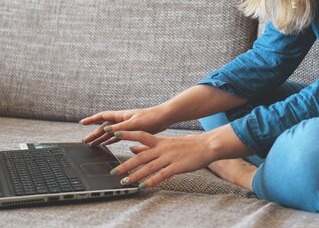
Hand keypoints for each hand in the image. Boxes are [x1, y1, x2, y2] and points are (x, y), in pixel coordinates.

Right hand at [80, 106, 169, 145]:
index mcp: (121, 116)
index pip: (102, 116)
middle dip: (95, 133)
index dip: (92, 120)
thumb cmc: (150, 118)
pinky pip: (118, 136)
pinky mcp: (132, 131)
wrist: (164, 118)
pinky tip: (107, 145)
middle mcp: (122, 120)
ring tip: (93, 145)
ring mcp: (127, 126)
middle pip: (104, 126)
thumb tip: (106, 130)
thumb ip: (120, 128)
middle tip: (86, 141)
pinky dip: (111, 141)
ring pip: (110, 132)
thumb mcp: (134, 124)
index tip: (82, 123)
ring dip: (102, 138)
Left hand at [111, 125, 251, 188]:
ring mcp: (169, 158)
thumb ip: (148, 146)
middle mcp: (162, 149)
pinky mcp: (176, 167)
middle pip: (140, 156)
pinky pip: (162, 175)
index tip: (113, 132)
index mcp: (159, 141)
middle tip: (113, 171)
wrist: (206, 146)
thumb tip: (132, 148)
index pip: (140, 135)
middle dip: (125, 164)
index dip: (127, 133)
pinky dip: (152, 181)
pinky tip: (143, 186)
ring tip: (124, 182)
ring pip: (148, 167)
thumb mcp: (165, 143)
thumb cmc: (186, 145)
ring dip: (135, 175)